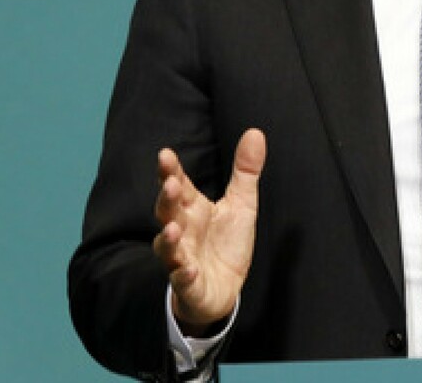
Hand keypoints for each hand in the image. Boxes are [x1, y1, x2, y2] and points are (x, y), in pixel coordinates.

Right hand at [152, 129, 265, 333]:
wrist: (224, 289)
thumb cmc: (226, 243)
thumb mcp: (241, 204)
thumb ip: (245, 171)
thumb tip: (255, 132)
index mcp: (192, 209)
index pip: (178, 185)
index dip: (170, 171)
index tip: (165, 154)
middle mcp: (183, 231)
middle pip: (168, 212)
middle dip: (166, 199)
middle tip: (169, 184)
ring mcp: (182, 258)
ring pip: (168, 248)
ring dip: (168, 239)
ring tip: (173, 228)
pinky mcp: (190, 285)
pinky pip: (183, 280)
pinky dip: (184, 275)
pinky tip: (189, 269)